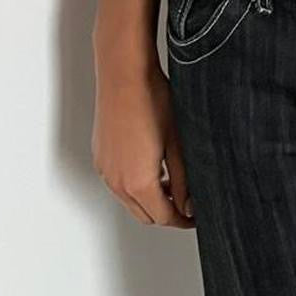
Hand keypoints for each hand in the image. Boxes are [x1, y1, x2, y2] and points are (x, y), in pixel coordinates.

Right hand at [92, 65, 193, 227]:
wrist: (124, 75)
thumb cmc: (152, 100)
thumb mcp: (177, 143)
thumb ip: (184, 179)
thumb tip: (189, 205)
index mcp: (138, 183)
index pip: (163, 217)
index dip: (183, 220)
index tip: (194, 216)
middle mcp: (117, 181)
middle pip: (145, 215)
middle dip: (167, 212)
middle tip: (187, 200)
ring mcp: (105, 170)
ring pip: (129, 201)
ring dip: (149, 199)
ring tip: (171, 180)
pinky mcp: (100, 157)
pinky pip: (117, 183)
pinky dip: (134, 185)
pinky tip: (149, 165)